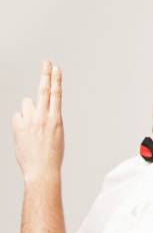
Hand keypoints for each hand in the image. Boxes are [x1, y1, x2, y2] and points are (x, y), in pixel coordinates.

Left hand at [12, 62, 64, 181]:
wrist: (42, 170)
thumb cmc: (50, 155)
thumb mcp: (56, 135)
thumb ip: (47, 120)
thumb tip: (33, 109)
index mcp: (56, 120)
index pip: (56, 95)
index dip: (56, 80)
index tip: (55, 68)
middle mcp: (44, 117)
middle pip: (43, 90)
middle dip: (45, 74)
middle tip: (46, 62)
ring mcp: (30, 121)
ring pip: (26, 104)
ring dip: (28, 110)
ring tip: (32, 126)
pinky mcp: (18, 126)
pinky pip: (17, 116)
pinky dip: (20, 122)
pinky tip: (25, 133)